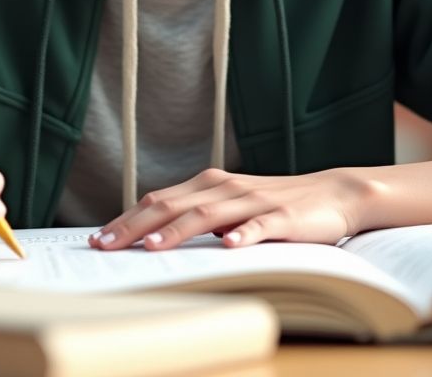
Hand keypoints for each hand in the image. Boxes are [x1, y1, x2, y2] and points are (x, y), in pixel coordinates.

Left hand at [89, 167, 365, 251]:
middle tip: (105, 246)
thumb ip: (197, 215)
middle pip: (173, 205)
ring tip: (153, 246)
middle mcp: (225, 188)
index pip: (159, 201)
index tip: (97, 240)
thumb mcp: (230, 206)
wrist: (333, 193)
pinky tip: (230, 246)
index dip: (126, 219)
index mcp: (209, 184)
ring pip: (208, 214)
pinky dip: (243, 234)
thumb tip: (153, 234)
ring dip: (179, 230)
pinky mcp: (283, 217)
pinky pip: (260, 226)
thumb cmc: (275, 204)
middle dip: (136, 226)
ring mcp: (253, 201)